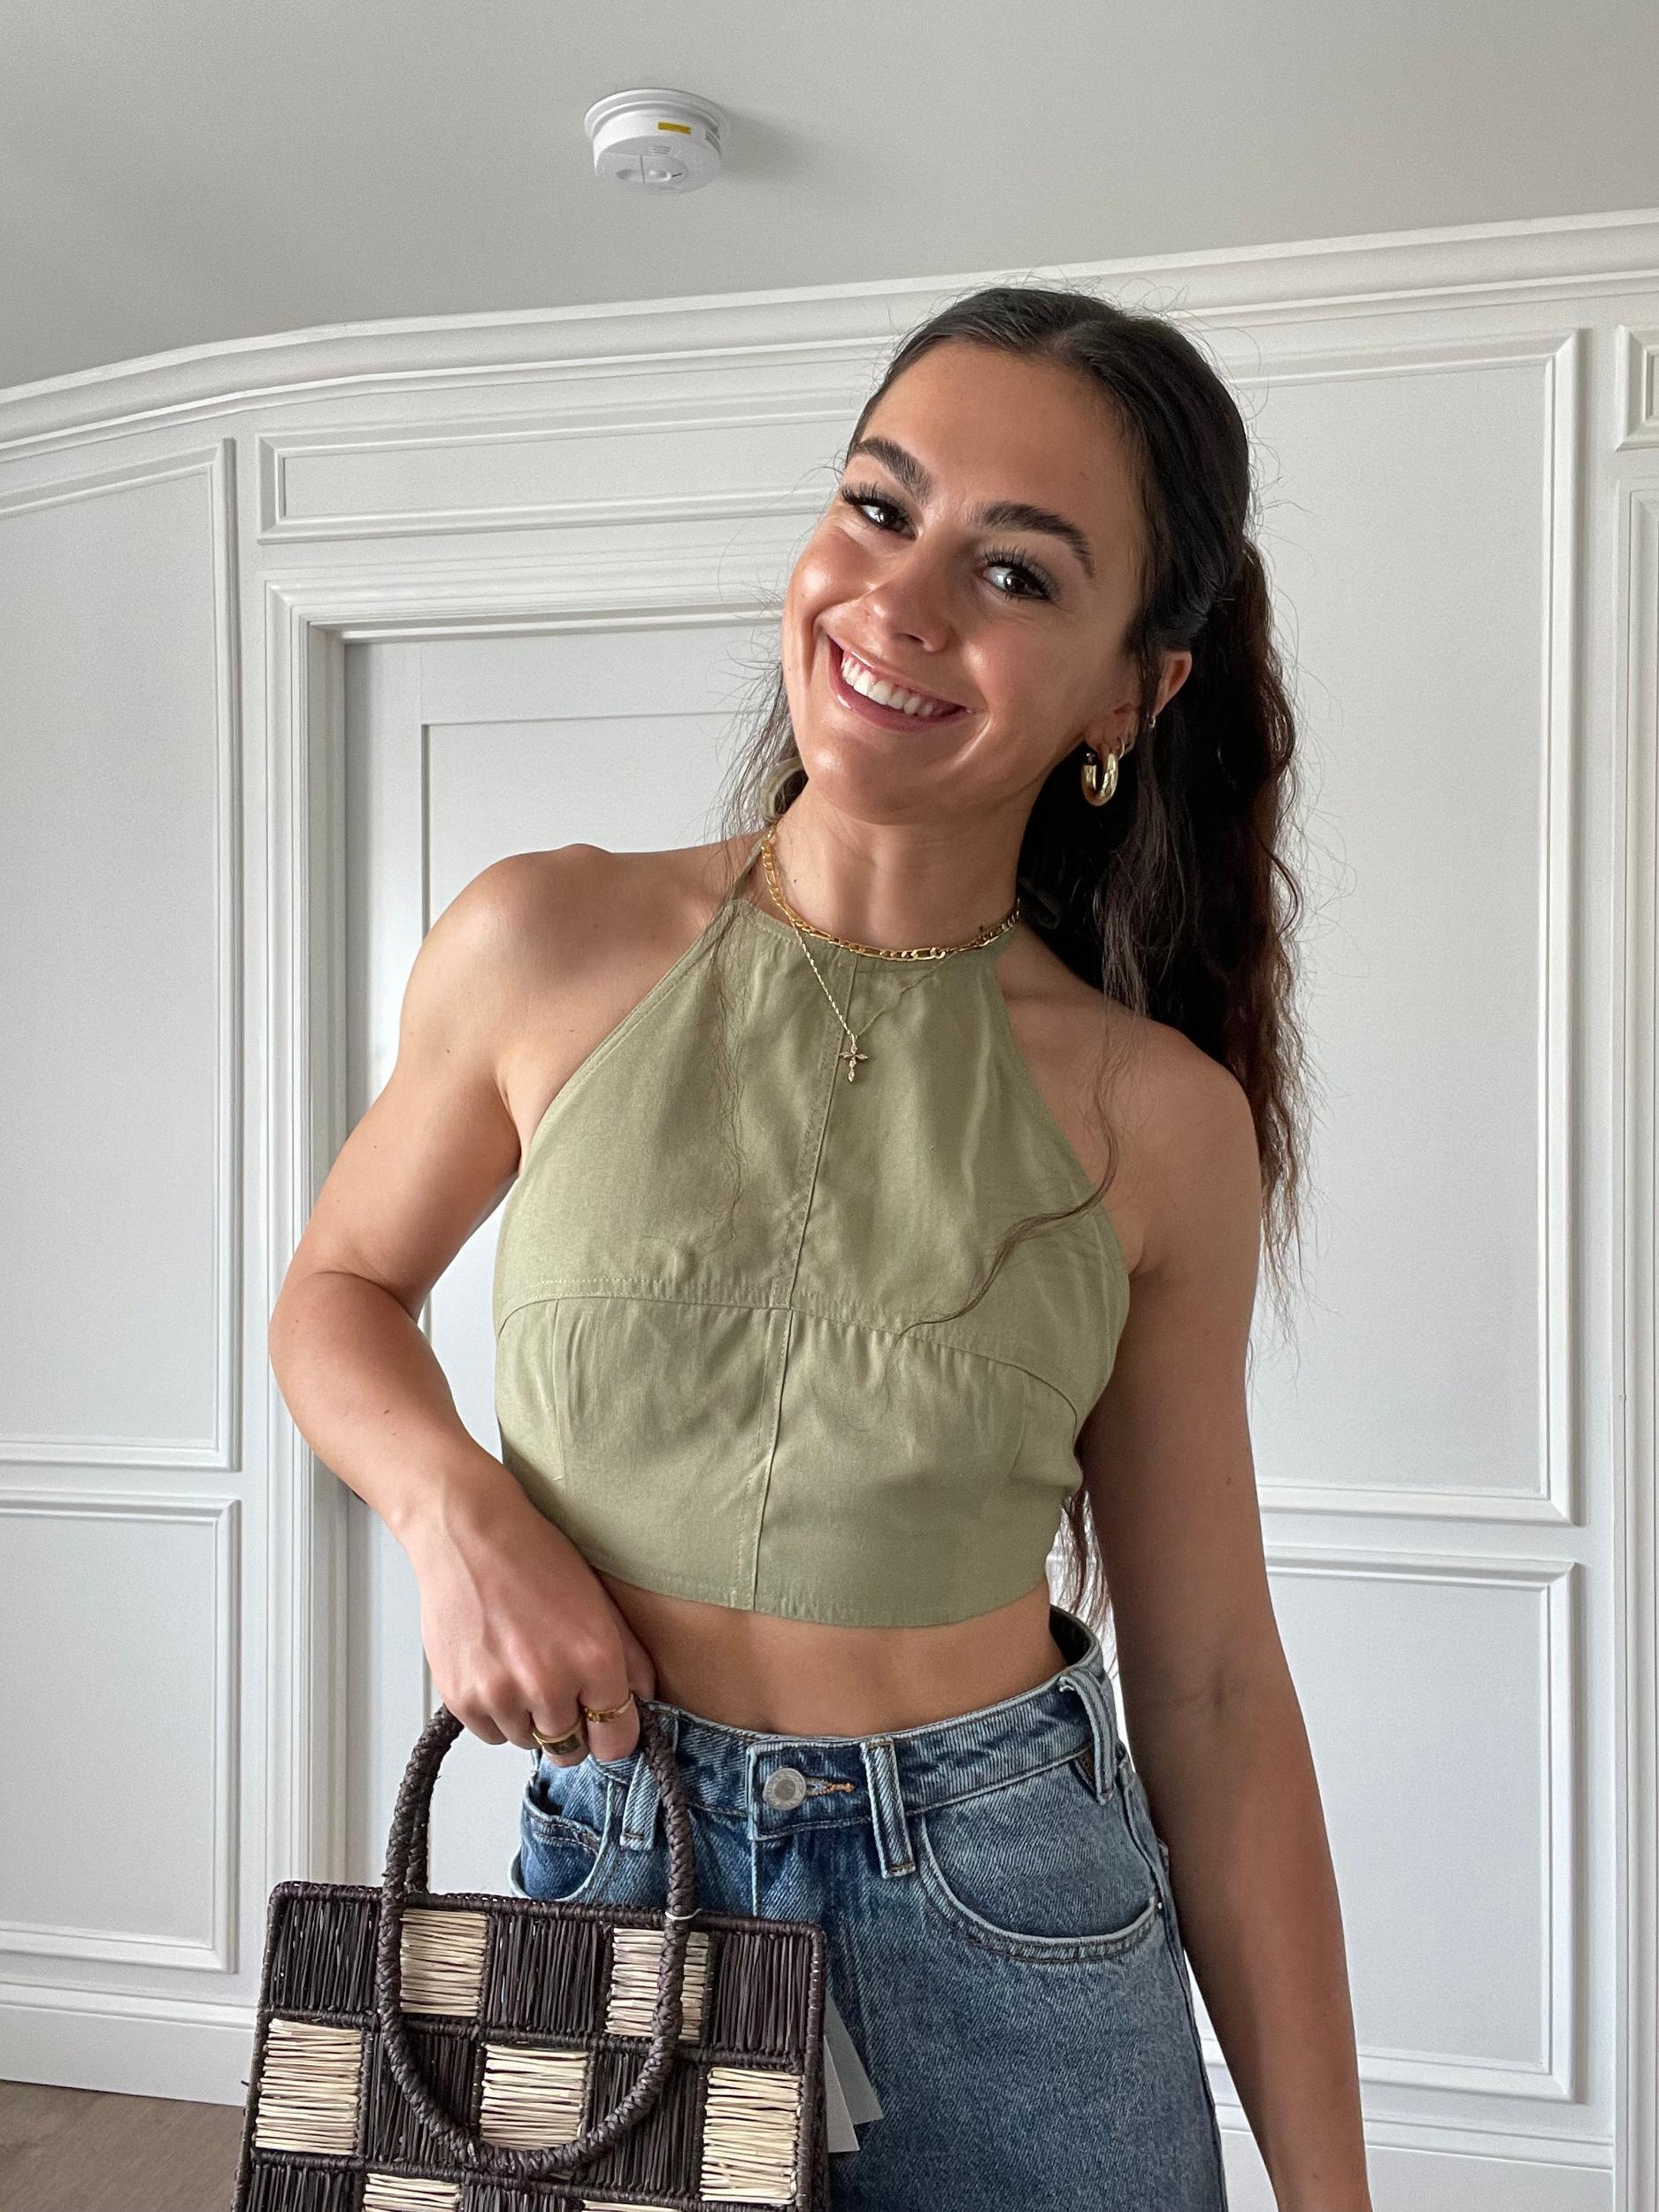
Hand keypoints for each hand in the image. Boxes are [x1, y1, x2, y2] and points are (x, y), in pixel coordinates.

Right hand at [400, 1476, 656, 1764]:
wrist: (468, 1532)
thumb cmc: (534, 1556)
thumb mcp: (599, 1600)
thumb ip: (629, 1657)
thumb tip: (643, 1698)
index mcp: (595, 1659)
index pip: (618, 1742)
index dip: (612, 1733)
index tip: (604, 1722)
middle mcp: (550, 1684)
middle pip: (571, 1750)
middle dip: (571, 1727)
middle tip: (559, 1689)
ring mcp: (502, 1694)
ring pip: (529, 1742)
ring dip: (530, 1717)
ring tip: (521, 1666)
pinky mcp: (462, 1698)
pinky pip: (491, 1734)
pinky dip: (495, 1713)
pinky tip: (496, 1669)